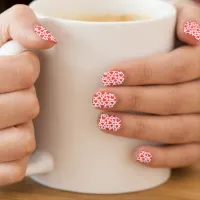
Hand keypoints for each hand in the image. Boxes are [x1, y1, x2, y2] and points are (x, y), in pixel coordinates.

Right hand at [0, 5, 55, 185]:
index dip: (28, 68)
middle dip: (26, 99)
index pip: (23, 71)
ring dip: (23, 129)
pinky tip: (6, 141)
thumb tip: (47, 39)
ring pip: (24, 140)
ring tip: (8, 120)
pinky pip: (16, 168)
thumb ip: (21, 24)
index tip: (21, 68)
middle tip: (11, 95)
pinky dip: (18, 157)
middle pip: (28, 106)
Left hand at [93, 3, 199, 167]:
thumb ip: (187, 16)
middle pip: (173, 100)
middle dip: (133, 101)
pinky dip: (164, 158)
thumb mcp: (186, 18)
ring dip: (140, 128)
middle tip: (100, 100)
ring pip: (178, 129)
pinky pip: (189, 154)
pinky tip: (137, 155)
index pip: (177, 68)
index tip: (109, 76)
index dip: (143, 73)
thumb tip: (189, 33)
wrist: (197, 72)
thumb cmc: (183, 43)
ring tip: (106, 123)